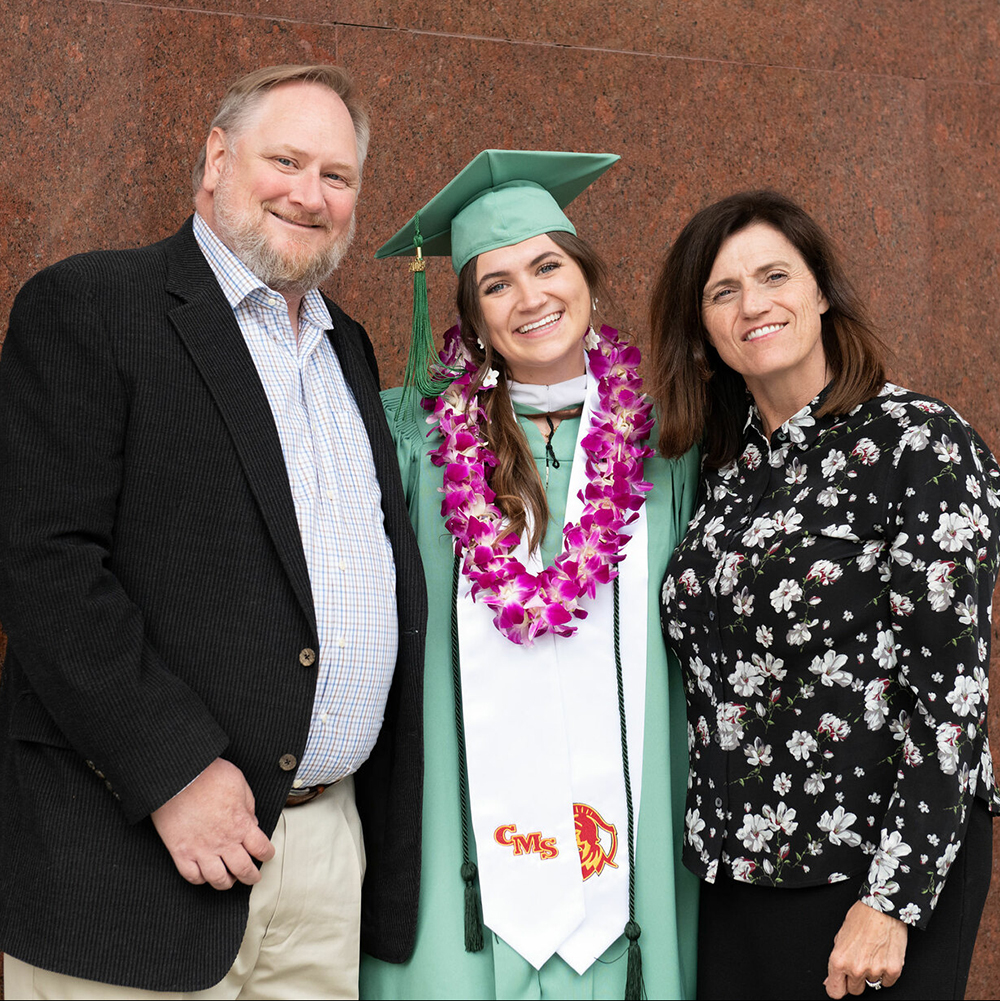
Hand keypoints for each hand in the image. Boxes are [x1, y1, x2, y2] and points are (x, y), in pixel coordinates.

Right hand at [151, 757, 274, 889]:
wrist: (177, 777)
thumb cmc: (208, 775)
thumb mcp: (239, 783)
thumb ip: (248, 805)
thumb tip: (252, 820)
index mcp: (241, 824)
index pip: (261, 848)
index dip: (267, 854)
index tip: (267, 854)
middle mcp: (223, 841)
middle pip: (243, 869)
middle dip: (251, 876)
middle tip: (252, 877)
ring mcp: (201, 849)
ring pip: (218, 879)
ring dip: (227, 883)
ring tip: (229, 880)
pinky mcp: (180, 852)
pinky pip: (192, 876)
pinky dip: (200, 879)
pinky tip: (204, 875)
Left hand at [824, 900, 906, 997]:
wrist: (882, 908)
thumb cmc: (861, 917)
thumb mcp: (840, 936)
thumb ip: (836, 961)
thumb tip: (830, 979)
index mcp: (839, 960)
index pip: (835, 991)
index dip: (837, 987)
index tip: (840, 984)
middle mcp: (856, 968)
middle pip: (854, 990)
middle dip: (855, 979)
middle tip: (859, 961)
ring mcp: (875, 971)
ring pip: (871, 985)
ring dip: (871, 974)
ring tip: (872, 954)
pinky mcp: (893, 970)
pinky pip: (887, 982)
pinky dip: (886, 973)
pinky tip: (883, 956)